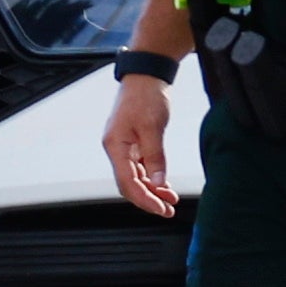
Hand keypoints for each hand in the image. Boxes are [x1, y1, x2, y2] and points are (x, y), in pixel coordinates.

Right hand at [102, 70, 178, 217]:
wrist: (146, 76)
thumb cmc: (146, 96)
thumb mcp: (152, 127)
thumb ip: (155, 157)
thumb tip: (158, 183)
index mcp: (115, 145)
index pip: (127, 182)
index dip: (144, 199)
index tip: (161, 209)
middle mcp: (116, 149)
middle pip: (129, 184)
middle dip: (148, 199)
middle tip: (168, 210)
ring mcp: (124, 147)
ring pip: (136, 178)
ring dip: (152, 190)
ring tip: (170, 201)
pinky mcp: (133, 144)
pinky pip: (140, 168)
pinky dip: (152, 178)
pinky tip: (165, 186)